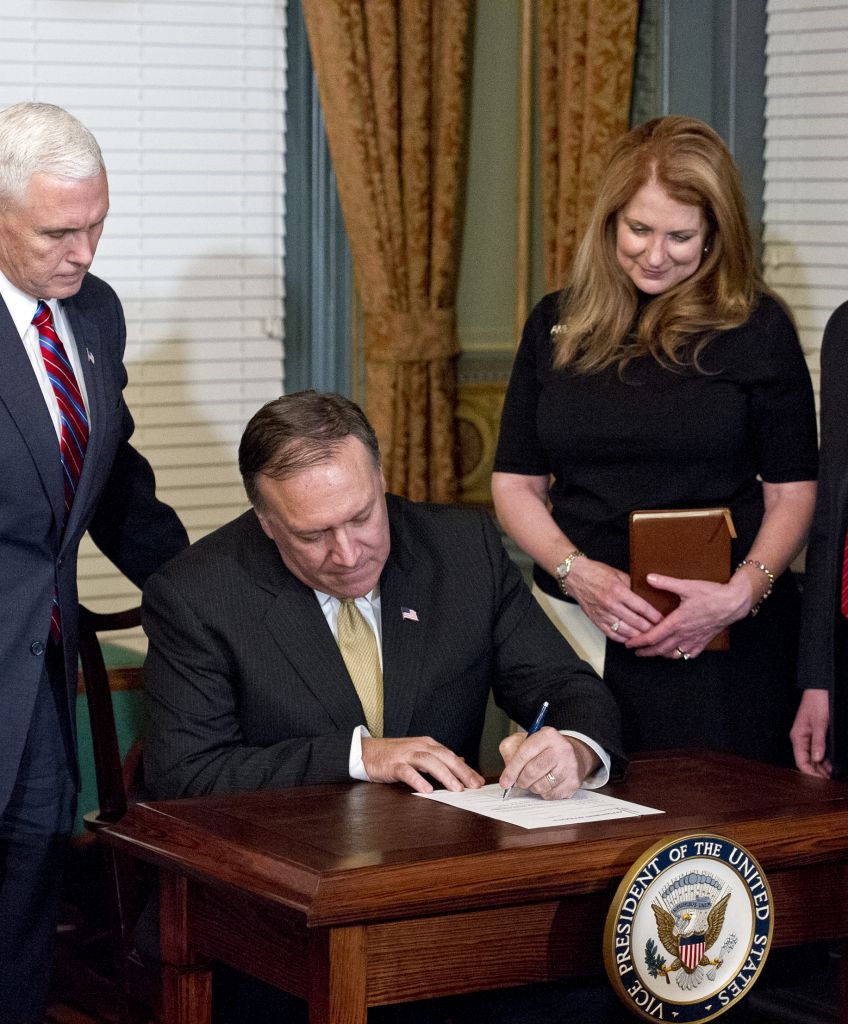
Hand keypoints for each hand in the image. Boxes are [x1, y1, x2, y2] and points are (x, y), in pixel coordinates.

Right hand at [362, 736, 484, 793]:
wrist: (367, 752)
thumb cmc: (394, 755)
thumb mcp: (419, 753)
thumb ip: (438, 758)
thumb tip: (461, 760)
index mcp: (427, 744)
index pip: (451, 755)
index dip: (466, 768)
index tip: (479, 781)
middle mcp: (419, 747)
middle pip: (444, 757)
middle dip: (461, 771)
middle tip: (473, 786)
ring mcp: (406, 754)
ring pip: (429, 762)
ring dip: (444, 775)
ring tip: (456, 789)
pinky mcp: (393, 764)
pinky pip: (407, 771)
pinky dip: (418, 779)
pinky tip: (427, 789)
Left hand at [498, 728, 598, 799]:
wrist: (573, 755)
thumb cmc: (545, 749)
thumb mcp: (525, 741)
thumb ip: (510, 751)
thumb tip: (507, 774)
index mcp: (548, 735)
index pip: (524, 754)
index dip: (511, 770)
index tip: (504, 781)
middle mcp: (562, 749)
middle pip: (532, 772)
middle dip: (521, 780)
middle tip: (519, 781)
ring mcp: (570, 767)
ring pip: (540, 787)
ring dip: (532, 787)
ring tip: (534, 780)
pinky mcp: (574, 782)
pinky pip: (550, 796)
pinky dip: (543, 793)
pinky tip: (546, 784)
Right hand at [564, 557, 661, 642]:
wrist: (575, 576)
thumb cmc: (596, 572)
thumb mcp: (618, 574)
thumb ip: (633, 586)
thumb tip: (647, 596)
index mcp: (618, 591)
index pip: (642, 608)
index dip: (655, 616)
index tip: (663, 620)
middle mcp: (610, 604)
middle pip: (636, 622)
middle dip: (650, 628)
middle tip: (660, 631)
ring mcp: (602, 614)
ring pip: (625, 631)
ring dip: (639, 636)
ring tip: (649, 637)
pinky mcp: (596, 620)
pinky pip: (612, 634)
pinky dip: (623, 639)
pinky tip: (631, 639)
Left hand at [624, 573, 749, 658]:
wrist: (734, 602)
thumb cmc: (712, 594)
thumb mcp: (687, 586)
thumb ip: (666, 583)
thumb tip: (649, 578)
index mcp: (677, 622)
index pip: (653, 636)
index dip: (639, 642)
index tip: (629, 644)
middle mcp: (684, 634)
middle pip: (661, 649)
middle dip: (646, 652)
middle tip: (636, 652)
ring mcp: (695, 639)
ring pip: (674, 654)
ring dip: (661, 654)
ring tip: (653, 652)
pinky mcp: (704, 641)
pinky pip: (689, 654)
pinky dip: (679, 655)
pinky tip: (676, 652)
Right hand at [790, 689, 830, 777]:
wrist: (821, 687)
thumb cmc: (818, 701)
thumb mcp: (820, 722)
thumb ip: (819, 741)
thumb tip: (818, 759)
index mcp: (798, 736)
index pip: (801, 761)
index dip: (810, 774)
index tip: (820, 782)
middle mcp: (802, 738)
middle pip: (807, 762)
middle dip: (817, 773)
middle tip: (830, 783)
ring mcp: (808, 737)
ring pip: (814, 758)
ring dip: (822, 768)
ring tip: (833, 777)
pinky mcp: (816, 735)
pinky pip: (819, 751)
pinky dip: (826, 760)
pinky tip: (833, 766)